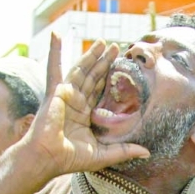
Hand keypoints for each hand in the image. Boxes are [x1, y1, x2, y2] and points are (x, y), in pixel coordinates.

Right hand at [20, 34, 148, 180]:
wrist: (48, 157)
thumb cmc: (70, 158)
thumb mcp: (103, 155)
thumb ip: (124, 151)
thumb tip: (147, 152)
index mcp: (84, 114)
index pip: (99, 92)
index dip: (109, 79)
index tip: (121, 66)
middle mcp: (75, 102)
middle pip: (93, 77)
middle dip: (104, 62)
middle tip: (117, 47)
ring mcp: (65, 94)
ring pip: (81, 69)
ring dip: (91, 55)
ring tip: (103, 42)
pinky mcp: (55, 90)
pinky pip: (54, 67)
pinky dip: (55, 50)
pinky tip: (56, 35)